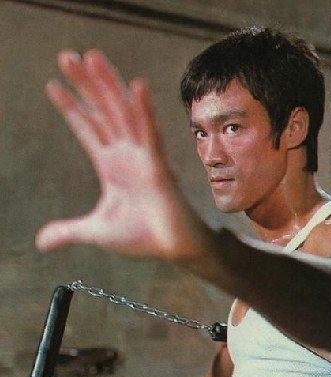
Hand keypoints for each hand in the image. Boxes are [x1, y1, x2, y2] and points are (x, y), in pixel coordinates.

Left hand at [36, 50, 206, 259]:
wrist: (172, 248)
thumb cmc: (142, 236)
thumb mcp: (97, 232)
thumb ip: (69, 231)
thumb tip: (40, 242)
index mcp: (111, 165)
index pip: (88, 129)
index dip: (71, 107)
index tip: (53, 85)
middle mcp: (126, 155)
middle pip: (102, 112)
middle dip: (84, 85)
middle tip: (66, 56)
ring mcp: (143, 157)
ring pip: (123, 115)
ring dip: (108, 86)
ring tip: (91, 57)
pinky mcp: (159, 167)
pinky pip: (150, 135)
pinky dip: (144, 111)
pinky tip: (136, 87)